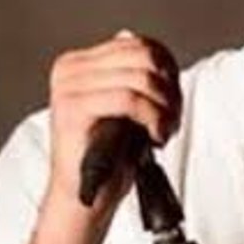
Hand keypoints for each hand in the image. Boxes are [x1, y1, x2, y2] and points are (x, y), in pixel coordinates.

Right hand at [40, 29, 181, 243]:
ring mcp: (68, 87)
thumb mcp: (126, 109)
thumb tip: (145, 47)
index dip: (170, 71)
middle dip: (170, 89)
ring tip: (163, 132)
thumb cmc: (107, 158)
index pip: (140, 45)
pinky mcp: (73, 109)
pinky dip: (154, 118)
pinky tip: (155, 137)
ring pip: (141, 78)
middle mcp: (70, 69)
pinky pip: (130, 100)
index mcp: (80, 63)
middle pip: (144, 56)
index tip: (174, 102)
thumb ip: (133, 76)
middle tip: (172, 119)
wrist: (84, 199)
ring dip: (165, 108)